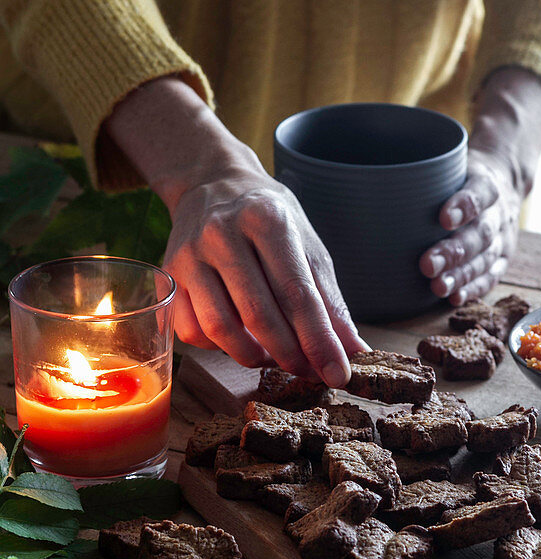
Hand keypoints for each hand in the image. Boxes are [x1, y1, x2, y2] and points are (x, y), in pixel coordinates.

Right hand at [163, 159, 367, 384]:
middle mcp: (223, 234)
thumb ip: (329, 300)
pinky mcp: (168, 274)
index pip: (297, 294)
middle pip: (258, 315)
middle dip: (289, 355)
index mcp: (267, 220)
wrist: (213, 183)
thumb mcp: (306, 245)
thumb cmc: (268, 219)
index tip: (338, 374)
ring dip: (252, 356)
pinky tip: (238, 339)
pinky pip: (190, 329)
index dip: (319, 341)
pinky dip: (217, 347)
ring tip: (274, 358)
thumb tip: (354, 351)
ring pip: (219, 328)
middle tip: (308, 371)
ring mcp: (190, 254)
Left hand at [418, 66, 540, 306]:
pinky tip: (454, 298)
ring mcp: (502, 239)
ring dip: (461, 275)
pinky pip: (491, 277)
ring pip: (486, 259)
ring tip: (438, 287)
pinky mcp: (501, 259)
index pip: (479, 193)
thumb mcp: (448, 162)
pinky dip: (474, 289)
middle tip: (426, 265)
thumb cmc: (460, 175)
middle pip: (481, 233)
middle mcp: (498, 213)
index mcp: (485, 183)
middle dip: (454, 251)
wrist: (504, 180)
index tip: (443, 218)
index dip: (464, 206)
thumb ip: (418, 172)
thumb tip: (356, 179)